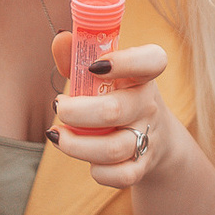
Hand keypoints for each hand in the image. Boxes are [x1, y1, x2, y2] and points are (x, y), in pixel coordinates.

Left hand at [47, 33, 175, 189]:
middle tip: (59, 106)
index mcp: (143, 76)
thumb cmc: (119, 97)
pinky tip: (85, 159)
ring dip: (75, 144)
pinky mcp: (142, 166)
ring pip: (113, 148)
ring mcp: (147, 137)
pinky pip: (120, 175)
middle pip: (114, 110)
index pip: (152, 60)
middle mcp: (148, 105)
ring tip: (57, 134)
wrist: (156, 138)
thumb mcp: (104, 76)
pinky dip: (97, 171)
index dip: (126, 61)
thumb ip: (78, 57)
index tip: (94, 66)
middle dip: (76, 112)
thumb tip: (60, 39)